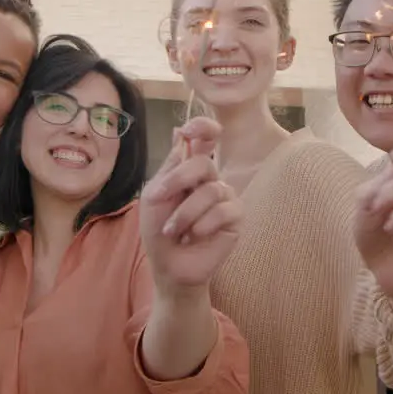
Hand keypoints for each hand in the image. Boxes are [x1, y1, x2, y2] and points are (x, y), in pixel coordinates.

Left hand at [140, 117, 241, 293]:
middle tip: (158, 198)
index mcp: (190, 170)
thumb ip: (171, 166)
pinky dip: (202, 225)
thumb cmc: (159, 230)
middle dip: (178, 181)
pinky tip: (194, 237)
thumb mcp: (156, 195)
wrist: (169, 266)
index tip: (190, 130)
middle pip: (203, 163)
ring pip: (211, 191)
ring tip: (174, 231)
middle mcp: (211, 179)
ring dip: (184, 214)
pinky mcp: (236, 218)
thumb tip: (180, 130)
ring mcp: (225, 197)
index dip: (202, 127)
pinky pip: (223, 211)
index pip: (205, 139)